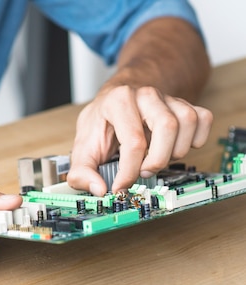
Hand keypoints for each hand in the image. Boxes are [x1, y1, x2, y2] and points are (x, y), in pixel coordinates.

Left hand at [66, 85, 212, 195]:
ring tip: (157, 159)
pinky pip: (203, 118)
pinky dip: (197, 138)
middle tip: (144, 172)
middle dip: (157, 159)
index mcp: (118, 101)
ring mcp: (167, 98)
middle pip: (167, 127)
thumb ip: (81, 172)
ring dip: (177, 150)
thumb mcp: (82, 147)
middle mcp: (145, 94)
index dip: (129, 171)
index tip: (121, 187)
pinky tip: (177, 148)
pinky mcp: (183, 104)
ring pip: (187, 121)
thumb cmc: (101, 125)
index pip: (133, 140)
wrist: (115, 101)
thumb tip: (99, 190)